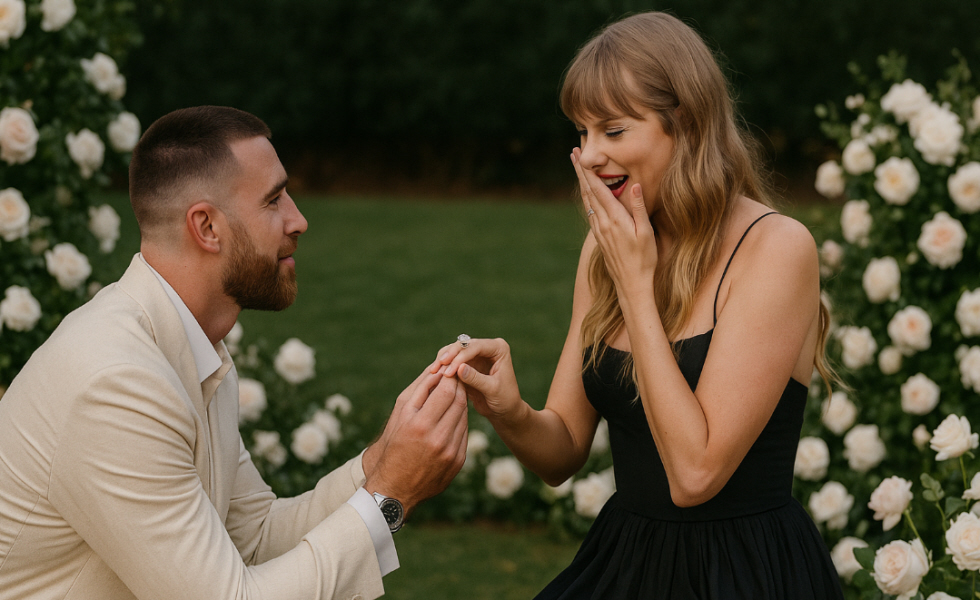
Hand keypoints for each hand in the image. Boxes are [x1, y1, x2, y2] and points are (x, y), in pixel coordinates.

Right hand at [364, 367, 467, 515]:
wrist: (395, 487)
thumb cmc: (394, 444)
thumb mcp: (399, 415)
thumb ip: (419, 390)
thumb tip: (437, 369)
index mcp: (419, 424)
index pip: (447, 390)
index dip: (450, 378)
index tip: (449, 372)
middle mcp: (437, 439)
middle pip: (460, 402)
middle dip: (458, 388)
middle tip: (454, 381)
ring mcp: (450, 452)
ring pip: (465, 416)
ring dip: (460, 404)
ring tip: (451, 399)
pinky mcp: (458, 462)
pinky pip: (465, 434)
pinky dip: (460, 423)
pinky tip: (451, 420)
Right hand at [432, 337, 524, 425]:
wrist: (504, 411)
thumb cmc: (505, 400)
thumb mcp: (492, 390)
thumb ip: (476, 378)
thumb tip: (458, 368)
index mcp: (498, 348)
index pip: (476, 346)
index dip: (460, 357)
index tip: (449, 370)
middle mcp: (487, 348)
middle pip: (463, 345)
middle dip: (449, 356)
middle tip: (436, 368)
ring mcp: (476, 355)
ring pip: (454, 351)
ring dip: (443, 360)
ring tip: (433, 372)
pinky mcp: (467, 364)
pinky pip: (451, 361)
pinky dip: (443, 367)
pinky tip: (434, 375)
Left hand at [571, 148, 658, 292]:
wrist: (632, 283)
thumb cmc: (644, 259)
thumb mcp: (646, 232)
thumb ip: (639, 208)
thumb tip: (635, 185)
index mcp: (614, 218)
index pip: (598, 189)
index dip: (588, 172)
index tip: (580, 157)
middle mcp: (602, 223)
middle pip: (588, 192)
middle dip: (580, 172)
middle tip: (573, 154)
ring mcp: (599, 230)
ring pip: (587, 202)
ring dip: (582, 183)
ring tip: (577, 169)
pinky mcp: (599, 237)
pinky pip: (590, 212)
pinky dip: (586, 198)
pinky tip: (586, 194)